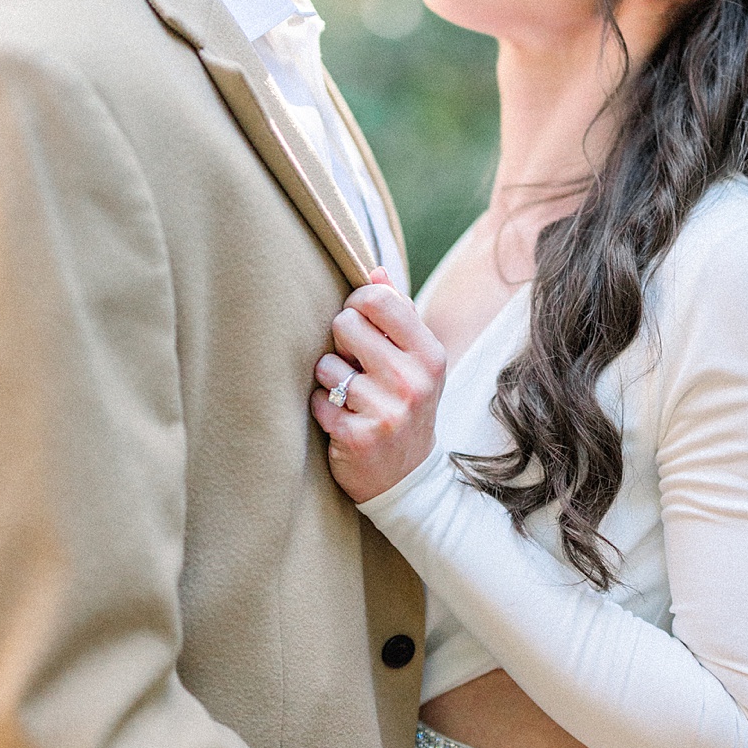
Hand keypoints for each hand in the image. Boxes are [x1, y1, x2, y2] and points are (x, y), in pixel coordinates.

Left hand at [310, 276, 445, 503]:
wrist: (408, 479)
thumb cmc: (407, 407)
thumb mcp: (416, 362)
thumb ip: (397, 314)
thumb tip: (375, 268)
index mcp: (430, 355)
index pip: (379, 299)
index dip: (357, 304)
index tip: (358, 321)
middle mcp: (413, 381)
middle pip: (345, 325)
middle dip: (341, 343)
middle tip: (355, 365)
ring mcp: (387, 410)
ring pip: (326, 365)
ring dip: (330, 380)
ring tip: (351, 398)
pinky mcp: (358, 436)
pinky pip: (318, 400)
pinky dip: (323, 410)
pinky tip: (344, 421)